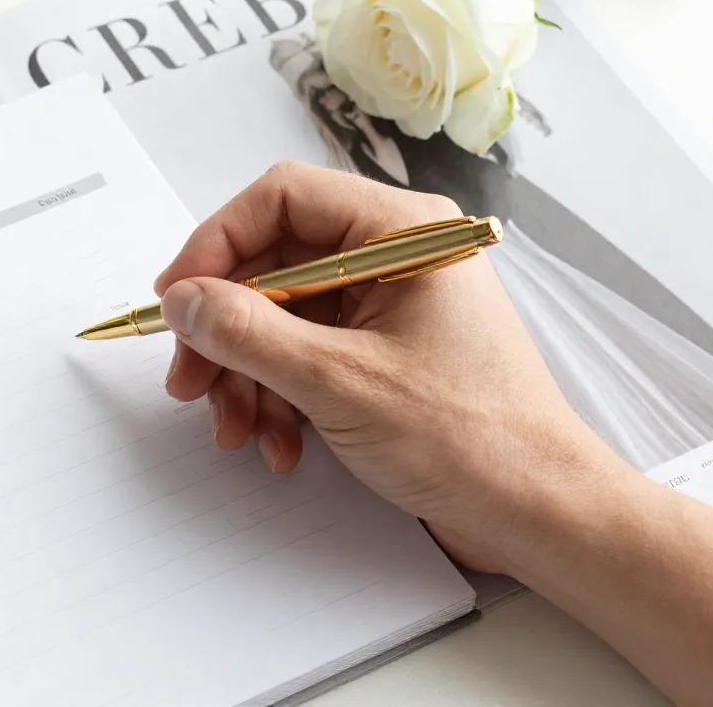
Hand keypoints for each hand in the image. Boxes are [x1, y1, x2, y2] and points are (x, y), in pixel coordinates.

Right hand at [154, 161, 627, 572]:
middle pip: (272, 265)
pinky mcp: (381, 353)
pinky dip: (279, 398)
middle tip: (188, 382)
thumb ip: (248, 332)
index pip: (281, 200)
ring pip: (280, 318)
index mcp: (400, 232)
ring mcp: (387, 306)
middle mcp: (393, 256)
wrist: (537, 513)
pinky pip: (305, 356)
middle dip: (225, 331)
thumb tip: (183, 300)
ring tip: (237, 430)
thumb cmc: (470, 438)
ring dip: (247, 377)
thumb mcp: (337, 381)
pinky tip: (278, 444)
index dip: (215, 245)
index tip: (175, 299)